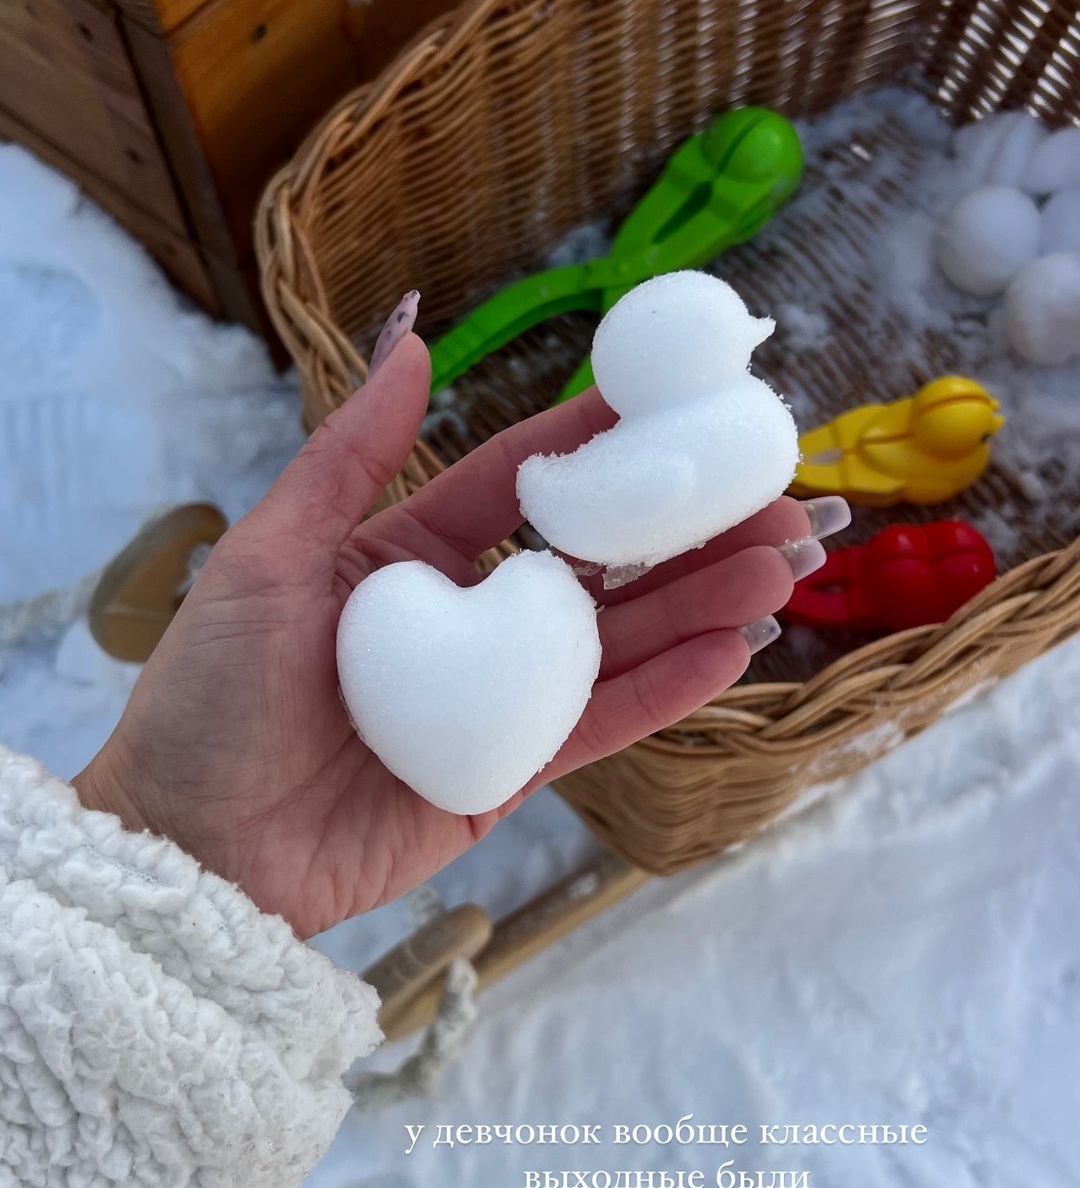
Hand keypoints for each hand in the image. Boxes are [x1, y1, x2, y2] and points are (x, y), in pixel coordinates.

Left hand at [74, 307, 823, 935]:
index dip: (597, 443)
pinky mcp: (508, 778)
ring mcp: (493, 702)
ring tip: (781, 567)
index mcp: (403, 556)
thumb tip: (413, 336)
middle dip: (684, 531)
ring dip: (699, 603)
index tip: (676, 402)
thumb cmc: (207, 698)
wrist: (193, 851)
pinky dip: (668, 690)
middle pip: (594, 564)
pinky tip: (732, 649)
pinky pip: (601, 726)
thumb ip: (347, 455)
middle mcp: (463, 621)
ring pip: (615, 641)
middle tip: (775, 498)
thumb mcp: (266, 559)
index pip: (518, 485)